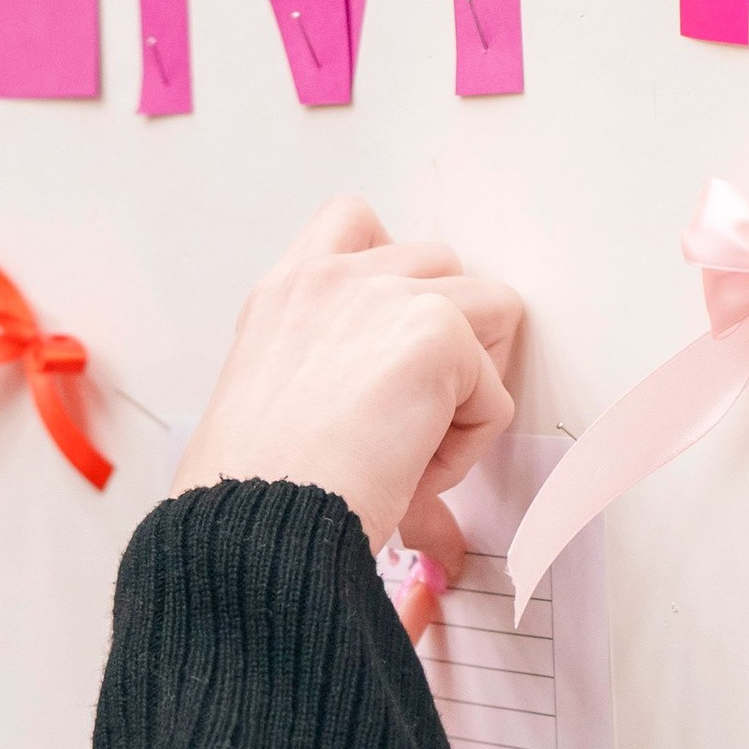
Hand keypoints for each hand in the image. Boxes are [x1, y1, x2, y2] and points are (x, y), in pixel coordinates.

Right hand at [173, 198, 520, 565]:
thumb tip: (391, 410)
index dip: (393, 275)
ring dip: (471, 380)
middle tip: (412, 411)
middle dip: (446, 333)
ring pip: (493, 310)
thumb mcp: (269, 404)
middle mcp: (332, 280)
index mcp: (285, 294)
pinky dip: (468, 446)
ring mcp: (387, 296)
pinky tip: (413, 476)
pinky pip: (496, 396)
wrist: (260, 524)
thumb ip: (327, 369)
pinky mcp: (436, 335)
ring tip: (419, 442)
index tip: (387, 342)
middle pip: (441, 263)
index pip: (355, 224)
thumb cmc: (253, 494)